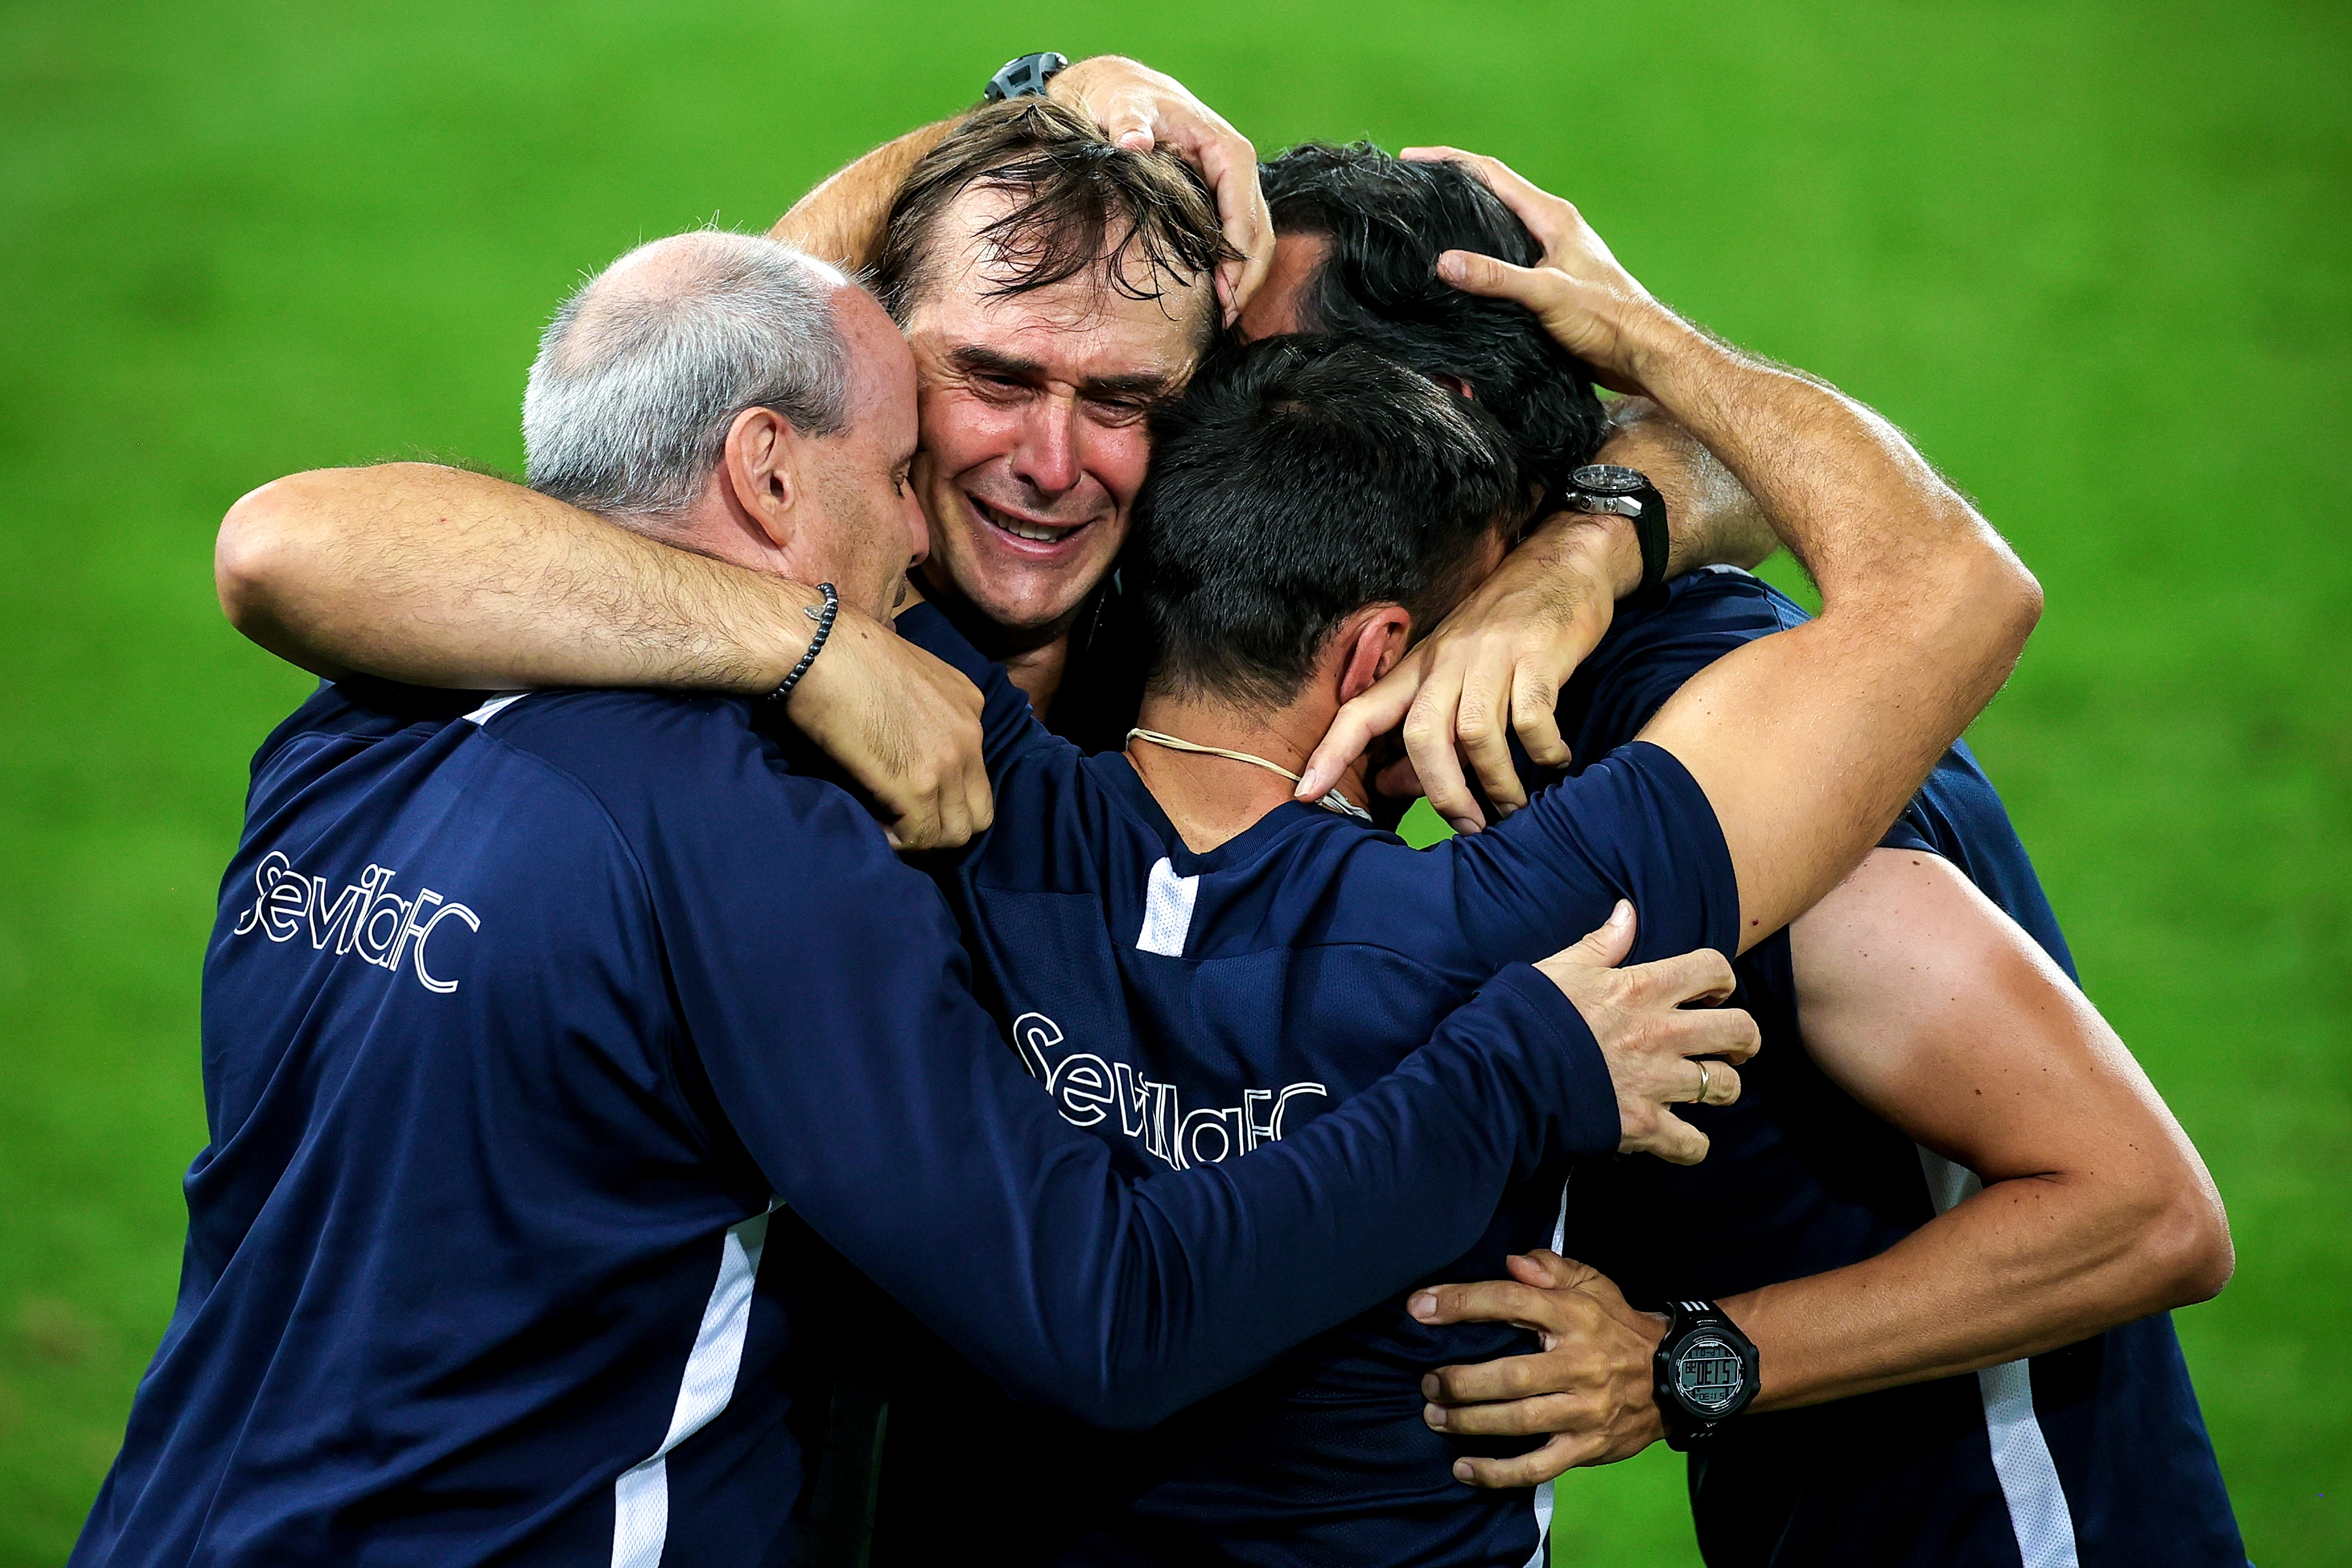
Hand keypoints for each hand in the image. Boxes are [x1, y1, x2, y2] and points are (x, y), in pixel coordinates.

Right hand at [785, 608, 993, 851]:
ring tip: (887, 828)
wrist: (817, 648)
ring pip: (957, 833)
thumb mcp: (904, 676)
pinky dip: (899, 844)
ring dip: (923, 839)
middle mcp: (971, 734)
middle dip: (943, 826)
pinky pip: (922, 838)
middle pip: (978, 811)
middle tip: (904, 824)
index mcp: (969, 704)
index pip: (975, 773)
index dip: (943, 794)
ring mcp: (949, 761)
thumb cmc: (843, 654)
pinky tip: (874, 828)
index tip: (908, 796)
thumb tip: (902, 744)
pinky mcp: (918, 785)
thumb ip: (919, 711)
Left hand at [1052, 55, 1269, 324]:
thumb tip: (1133, 142)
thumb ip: (1128, 123)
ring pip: (1254, 241)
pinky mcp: (1218, 199)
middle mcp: (1238, 171)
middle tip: (1227, 318)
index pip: (1245, 213)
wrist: (1121, 89)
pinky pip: (1236, 238)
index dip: (1237, 258)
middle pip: (1259, 234)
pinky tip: (1216, 296)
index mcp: (1228, 151)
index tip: (1225, 294)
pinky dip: (1232, 269)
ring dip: (1243, 280)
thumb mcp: (1123, 104)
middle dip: (1246, 279)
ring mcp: (1231, 187)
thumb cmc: (1125, 97)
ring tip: (1224, 316)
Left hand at [1296, 516, 1638, 832]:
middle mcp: (1447, 660)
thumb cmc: (1503, 631)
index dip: (1330, 752)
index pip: (1360, 711)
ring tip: (1513, 806)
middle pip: (1421, 734)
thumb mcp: (1455, 675)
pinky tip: (1554, 761)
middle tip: (1467, 826)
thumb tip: (1391, 786)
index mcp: (1418, 667)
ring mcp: (1492, 656)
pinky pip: (1533, 718)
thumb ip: (1426, 734)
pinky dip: (1544, 751)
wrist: (1562, 564)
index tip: (1306, 794)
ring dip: (1496, 782)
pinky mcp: (1538, 654)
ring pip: (1476, 733)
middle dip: (1440, 792)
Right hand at [1399, 147, 1668, 395]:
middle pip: (1491, 195)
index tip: (1412, 160)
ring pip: (1497, 228)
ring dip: (1464, 224)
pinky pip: (1504, 259)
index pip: (1491, 174)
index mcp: (1551, 216)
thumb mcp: (1547, 294)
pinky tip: (1460, 272)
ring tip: (1427, 227)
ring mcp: (1548, 254)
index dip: (1450, 162)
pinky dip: (1479, 257)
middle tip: (1412, 192)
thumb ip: (1495, 277)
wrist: (1639, 351)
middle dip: (1451, 188)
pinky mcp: (1548, 282)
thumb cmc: (1605, 318)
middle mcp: (1549, 228)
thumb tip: (1444, 262)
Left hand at [1407, 1251, 1669, 1485]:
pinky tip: (1464, 1470)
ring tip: (1435, 1417)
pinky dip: (1498, 1473)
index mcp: (1574, 1316)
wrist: (1679, 1377)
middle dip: (1460, 1381)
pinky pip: (1538, 1467)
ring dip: (1470, 1423)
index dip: (1461, 1303)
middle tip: (1427, 1383)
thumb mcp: (1594, 1283)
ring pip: (1519, 1422)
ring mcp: (1584, 1410)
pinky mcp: (1588, 1447)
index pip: (1509, 1302)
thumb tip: (1512, 1261)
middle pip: (1509, 1375)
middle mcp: (1578, 1364)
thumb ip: (1551, 1268)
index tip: (1419, 1308)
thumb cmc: (1619, 1326)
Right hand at [1532, 902, 1754, 1164]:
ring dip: (1720, 1087)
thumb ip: (1601, 943)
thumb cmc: (1528, 1016)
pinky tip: (1682, 1138)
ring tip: (1706, 1088)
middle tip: (1731, 1045)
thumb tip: (1627, 911)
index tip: (1711, 992)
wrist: (1501, 1074)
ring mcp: (1655, 1081)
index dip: (1721, 979)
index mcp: (1642, 988)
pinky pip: (1692, 1144)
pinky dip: (1691, 1145)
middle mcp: (1660, 1032)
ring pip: (1724, 1086)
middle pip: (1738, 1030)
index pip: (1713, 968)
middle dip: (1744, 1038)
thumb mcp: (1560, 968)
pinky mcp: (1642, 1124)